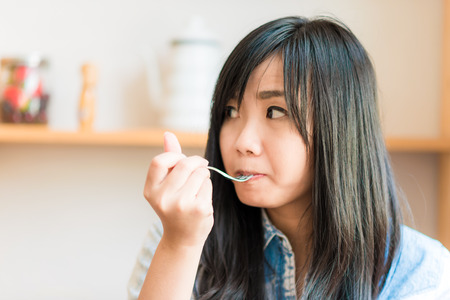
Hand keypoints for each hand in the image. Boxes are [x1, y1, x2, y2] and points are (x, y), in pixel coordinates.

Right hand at [143, 132, 212, 247]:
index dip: (173, 157)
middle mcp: (163, 198)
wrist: (183, 238)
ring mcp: (181, 205)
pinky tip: (202, 198)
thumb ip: (169, 159)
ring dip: (203, 175)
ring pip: (200, 173)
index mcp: (151, 191)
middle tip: (201, 166)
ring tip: (198, 187)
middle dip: (196, 162)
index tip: (182, 161)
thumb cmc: (175, 207)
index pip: (159, 161)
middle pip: (185, 164)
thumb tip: (168, 134)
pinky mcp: (199, 209)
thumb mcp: (166, 185)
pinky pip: (208, 185)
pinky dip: (208, 187)